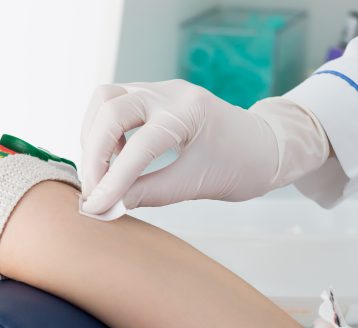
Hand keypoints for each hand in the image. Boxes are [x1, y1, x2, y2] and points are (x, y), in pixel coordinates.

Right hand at [79, 79, 328, 214]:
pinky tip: (114, 158)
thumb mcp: (197, 185)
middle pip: (110, 108)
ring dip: (94, 137)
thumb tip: (110, 205)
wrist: (264, 147)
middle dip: (94, 153)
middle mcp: (170, 93)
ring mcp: (159, 90)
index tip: (96, 207)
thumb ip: (151, 193)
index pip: (140, 145)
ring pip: (106, 99)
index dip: (113, 179)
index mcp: (190, 112)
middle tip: (93, 190)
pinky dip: (104, 132)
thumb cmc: (241, 165)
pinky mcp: (152, 97)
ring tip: (100, 173)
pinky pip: (113, 105)